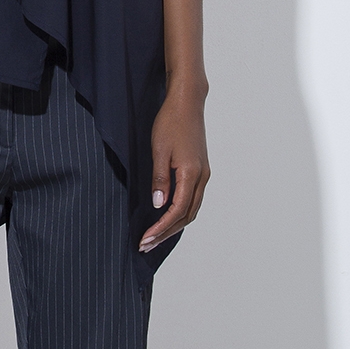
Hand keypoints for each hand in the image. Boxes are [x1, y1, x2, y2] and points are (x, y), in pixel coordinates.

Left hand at [141, 87, 208, 252]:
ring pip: (192, 210)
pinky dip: (180, 214)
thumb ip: (160, 180)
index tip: (145, 239)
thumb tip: (158, 205)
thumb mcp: (159, 151)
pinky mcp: (200, 170)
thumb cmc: (170, 122)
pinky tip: (167, 217)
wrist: (187, 103)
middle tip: (146, 245)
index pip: (177, 211)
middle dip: (166, 233)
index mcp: (192, 174)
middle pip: (186, 216)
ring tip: (154, 237)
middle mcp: (202, 177)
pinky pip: (193, 200)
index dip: (160, 228)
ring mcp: (204, 174)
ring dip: (174, 226)